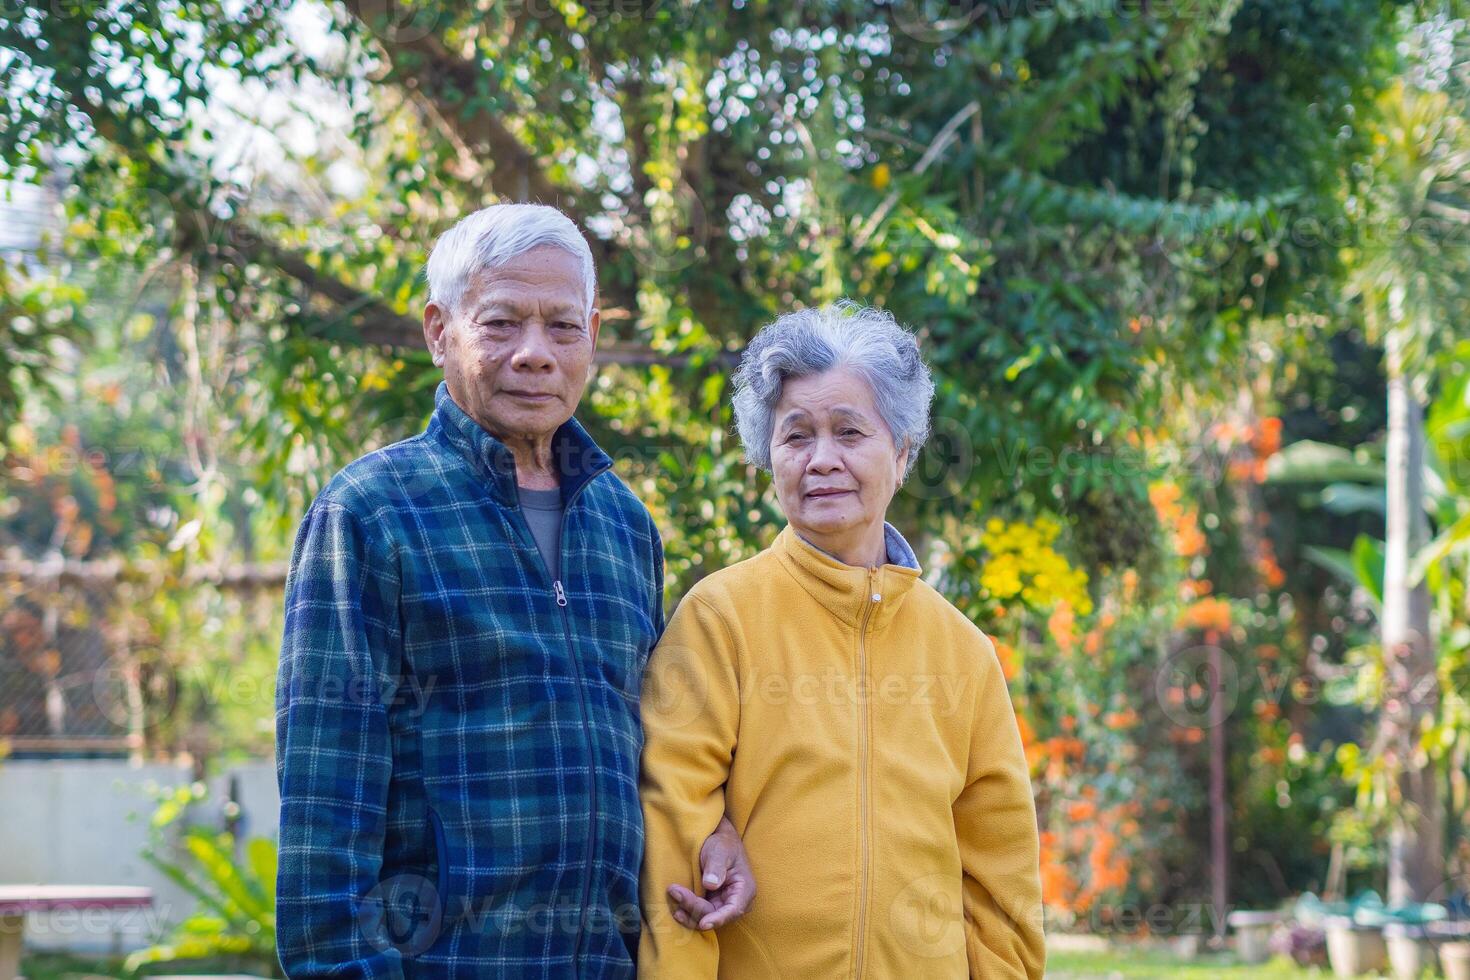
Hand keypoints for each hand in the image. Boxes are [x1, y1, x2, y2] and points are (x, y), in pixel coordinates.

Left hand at [666, 813, 755, 930]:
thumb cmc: (721, 843)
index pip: (734, 910)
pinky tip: (676, 908)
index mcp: (744, 890)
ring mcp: (721, 905)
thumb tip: (711, 885)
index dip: (718, 919)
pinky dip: (687, 912)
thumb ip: (716, 866)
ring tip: (673, 896)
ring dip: (688, 911)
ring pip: (704, 918)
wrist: (716, 839)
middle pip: (714, 914)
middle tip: (674, 891)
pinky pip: (699, 914)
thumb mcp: (720, 850)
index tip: (703, 923)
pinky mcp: (710, 904)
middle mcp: (734, 901)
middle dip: (694, 907)